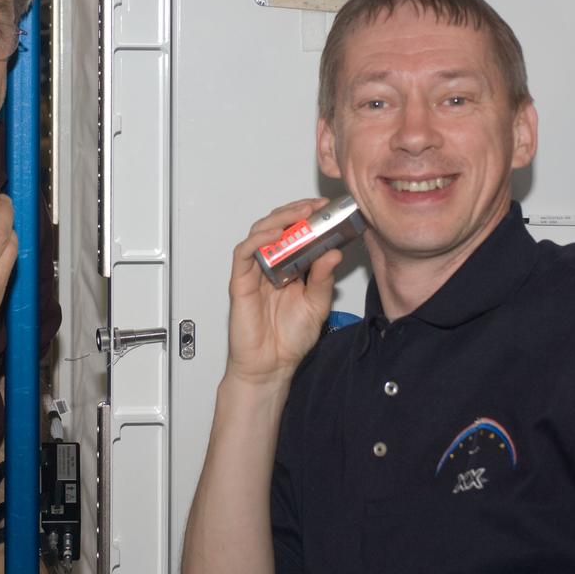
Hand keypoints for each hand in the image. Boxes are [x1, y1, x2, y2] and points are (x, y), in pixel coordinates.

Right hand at [225, 198, 342, 385]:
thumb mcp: (317, 306)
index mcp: (290, 268)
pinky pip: (244, 253)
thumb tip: (334, 253)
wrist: (270, 367)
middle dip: (295, 211)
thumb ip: (323, 279)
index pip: (296, 233)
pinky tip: (274, 234)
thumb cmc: (289, 340)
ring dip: (278, 219)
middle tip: (314, 207)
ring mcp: (254, 272)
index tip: (327, 209)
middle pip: (277, 226)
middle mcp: (271, 266)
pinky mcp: (241, 281)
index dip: (309, 217)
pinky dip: (257, 239)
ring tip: (299, 214)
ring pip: (259, 233)